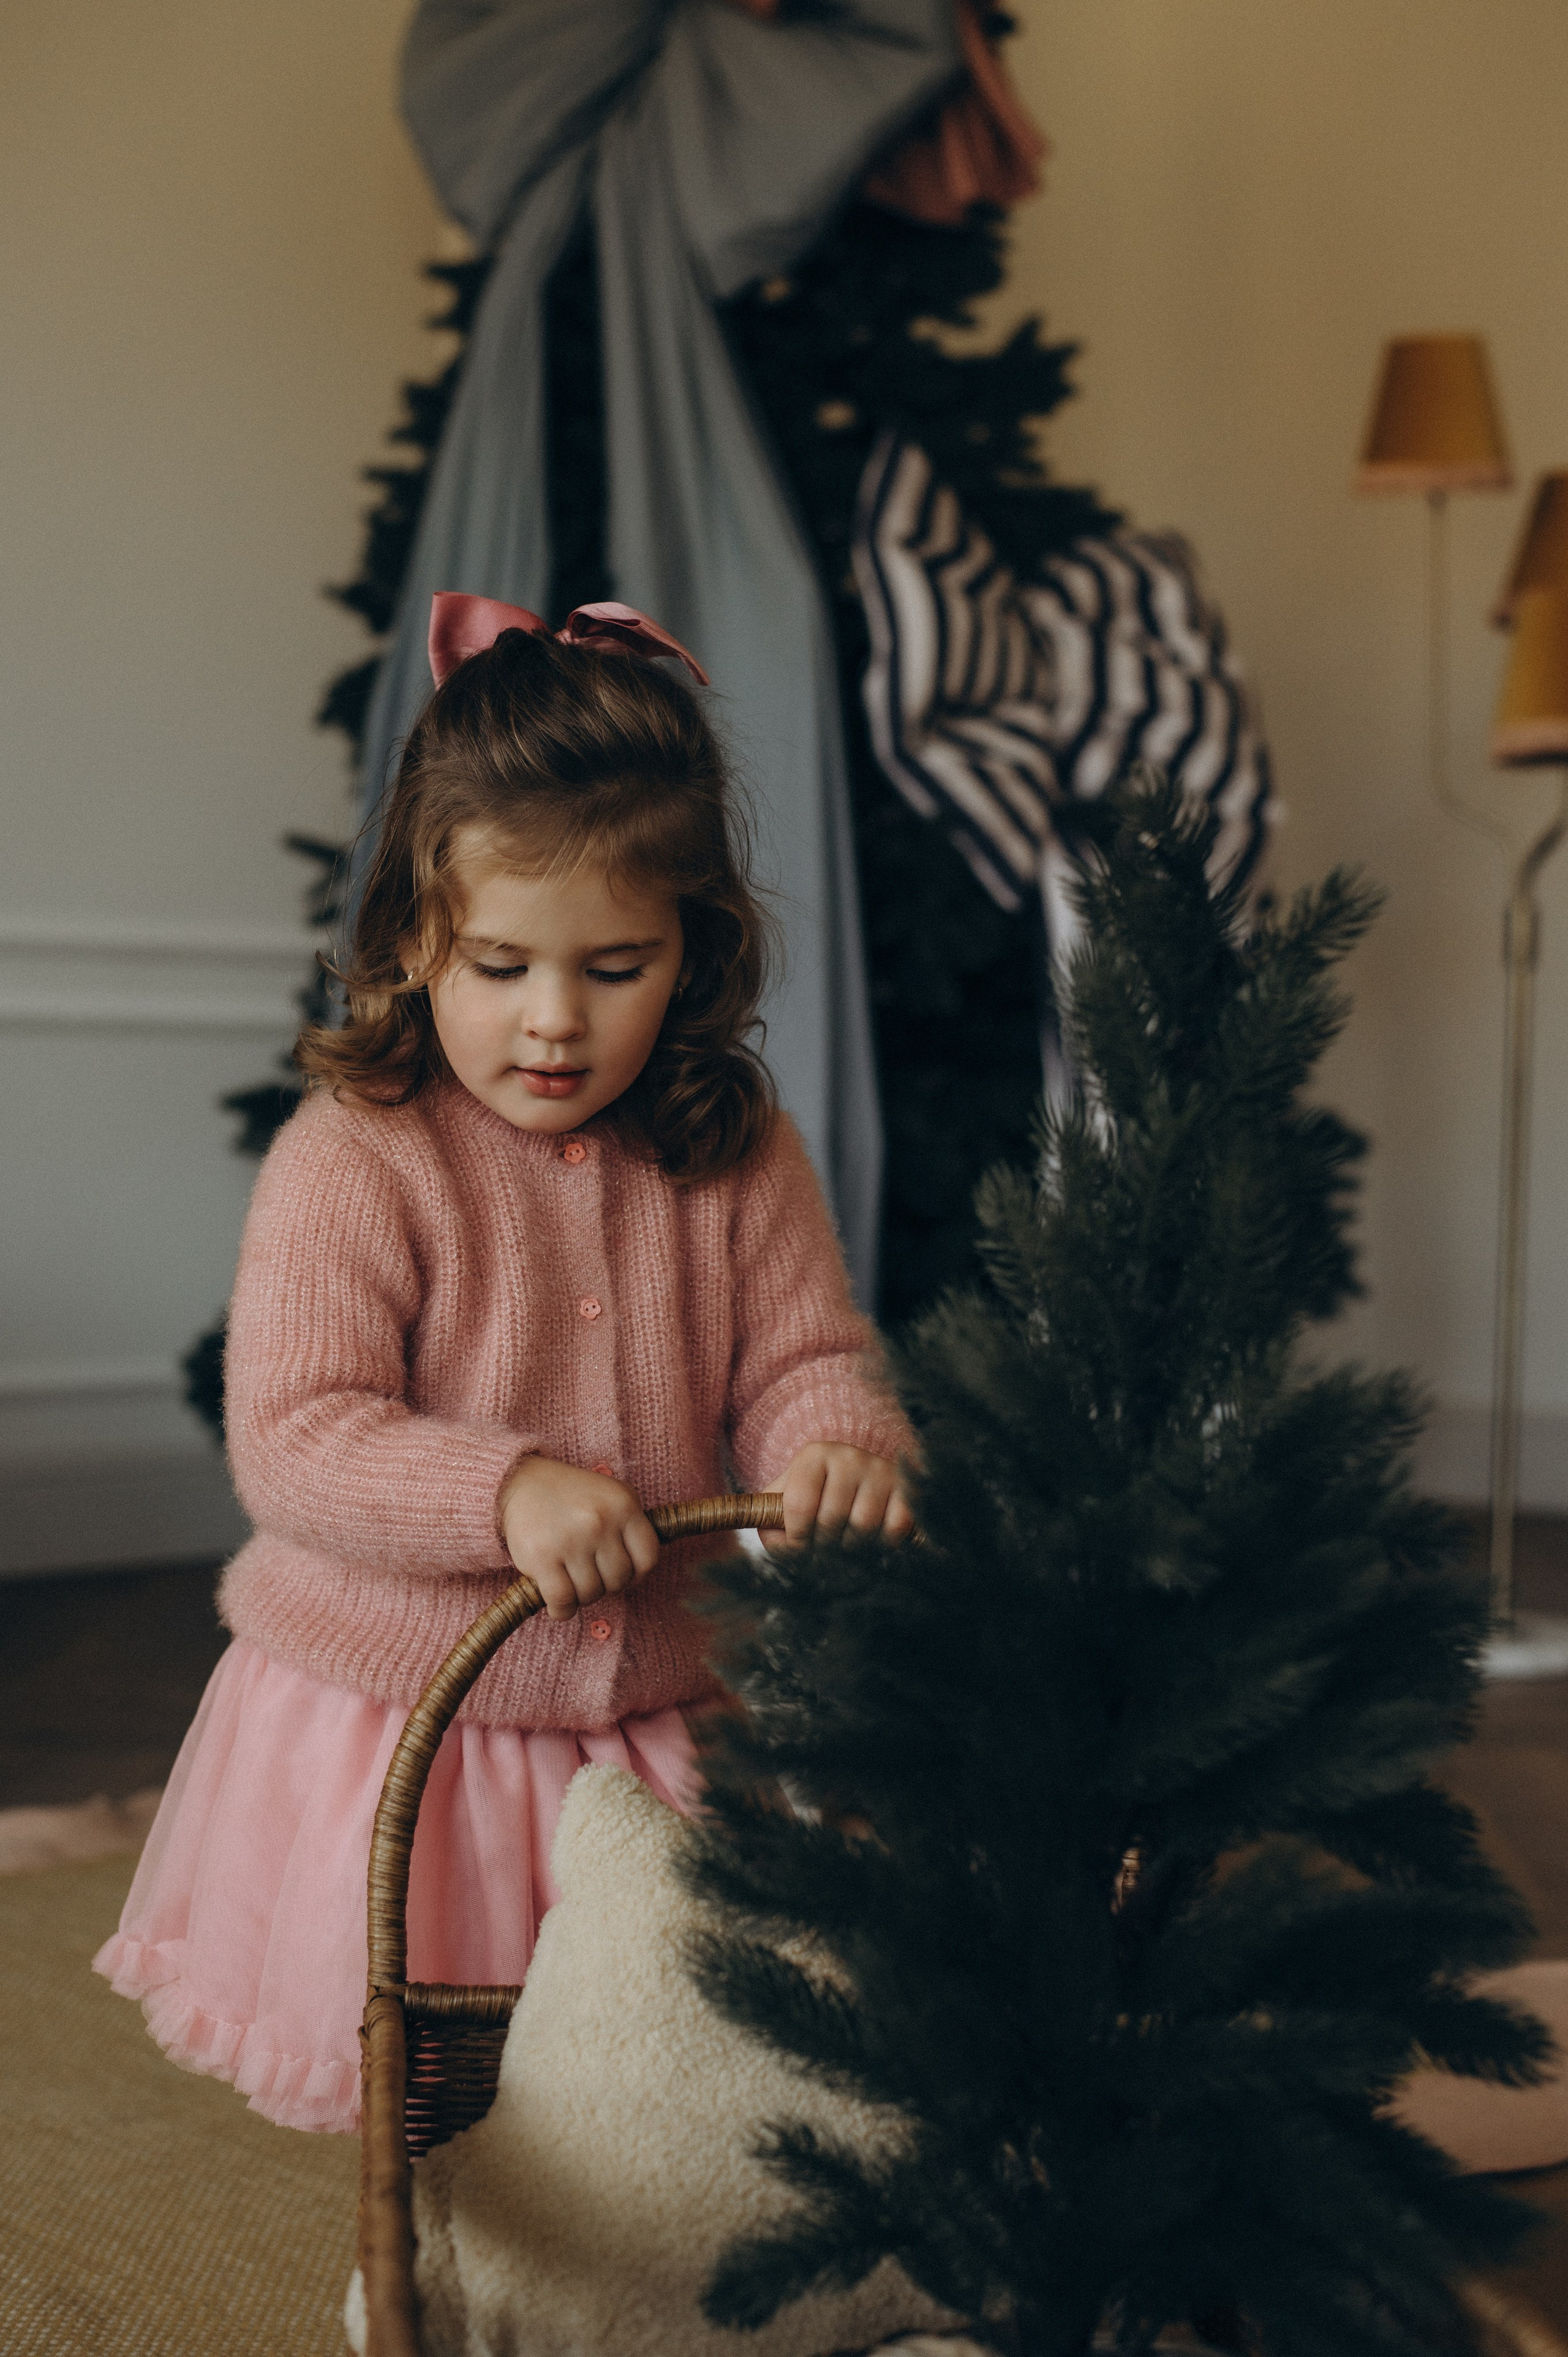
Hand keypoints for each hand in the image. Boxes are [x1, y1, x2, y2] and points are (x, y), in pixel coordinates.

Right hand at [498, 1456, 659, 1620]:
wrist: (520, 1482)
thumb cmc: (571, 1496)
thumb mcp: (611, 1496)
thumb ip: (630, 1527)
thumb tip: (640, 1573)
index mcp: (623, 1504)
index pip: (648, 1559)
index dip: (637, 1575)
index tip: (624, 1575)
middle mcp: (600, 1521)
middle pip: (619, 1580)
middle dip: (606, 1584)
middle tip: (590, 1574)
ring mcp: (571, 1540)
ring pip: (591, 1594)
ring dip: (581, 1596)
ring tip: (571, 1580)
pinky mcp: (541, 1557)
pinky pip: (563, 1602)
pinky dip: (562, 1610)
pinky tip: (558, 1603)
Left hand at [764, 1444, 914, 1555]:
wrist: (863, 1478)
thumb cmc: (819, 1494)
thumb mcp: (787, 1498)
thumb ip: (770, 1520)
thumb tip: (774, 1540)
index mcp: (813, 1456)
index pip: (799, 1504)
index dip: (796, 1537)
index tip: (799, 1546)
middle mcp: (848, 1456)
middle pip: (831, 1519)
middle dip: (824, 1546)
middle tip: (824, 1551)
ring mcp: (880, 1470)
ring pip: (862, 1526)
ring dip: (852, 1547)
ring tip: (846, 1544)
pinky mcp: (906, 1488)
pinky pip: (893, 1529)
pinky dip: (882, 1544)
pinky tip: (873, 1539)